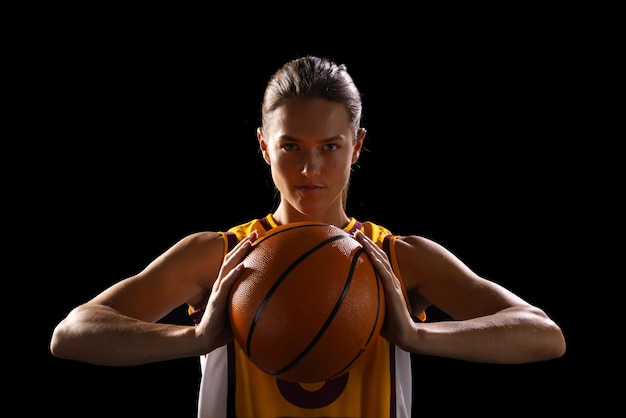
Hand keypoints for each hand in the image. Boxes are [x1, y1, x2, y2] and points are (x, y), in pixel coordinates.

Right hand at [196, 230, 257, 352]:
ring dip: (239, 254)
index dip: (245, 249)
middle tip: (255, 233)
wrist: (208, 338)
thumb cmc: (225, 325)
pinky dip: (233, 274)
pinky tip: (242, 266)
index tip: (257, 237)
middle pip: (232, 259)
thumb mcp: (241, 310)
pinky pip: (225, 285)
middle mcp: (222, 283)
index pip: (236, 262)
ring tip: (248, 243)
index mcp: (227, 284)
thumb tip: (272, 300)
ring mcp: (218, 290)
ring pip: (228, 267)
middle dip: (243, 245)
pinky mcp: (216, 300)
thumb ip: (251, 302)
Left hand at [354, 230, 414, 347]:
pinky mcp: (395, 291)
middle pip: (378, 257)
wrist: (405, 335)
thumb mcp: (374, 310)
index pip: (376, 263)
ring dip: (371, 247)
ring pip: (381, 261)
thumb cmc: (389, 325)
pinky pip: (384, 274)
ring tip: (360, 236)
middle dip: (367, 243)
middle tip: (355, 232)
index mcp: (385, 283)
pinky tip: (370, 253)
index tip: (355, 240)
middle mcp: (390, 280)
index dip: (367, 250)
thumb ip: (364, 303)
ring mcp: (393, 284)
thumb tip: (345, 303)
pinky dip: (377, 262)